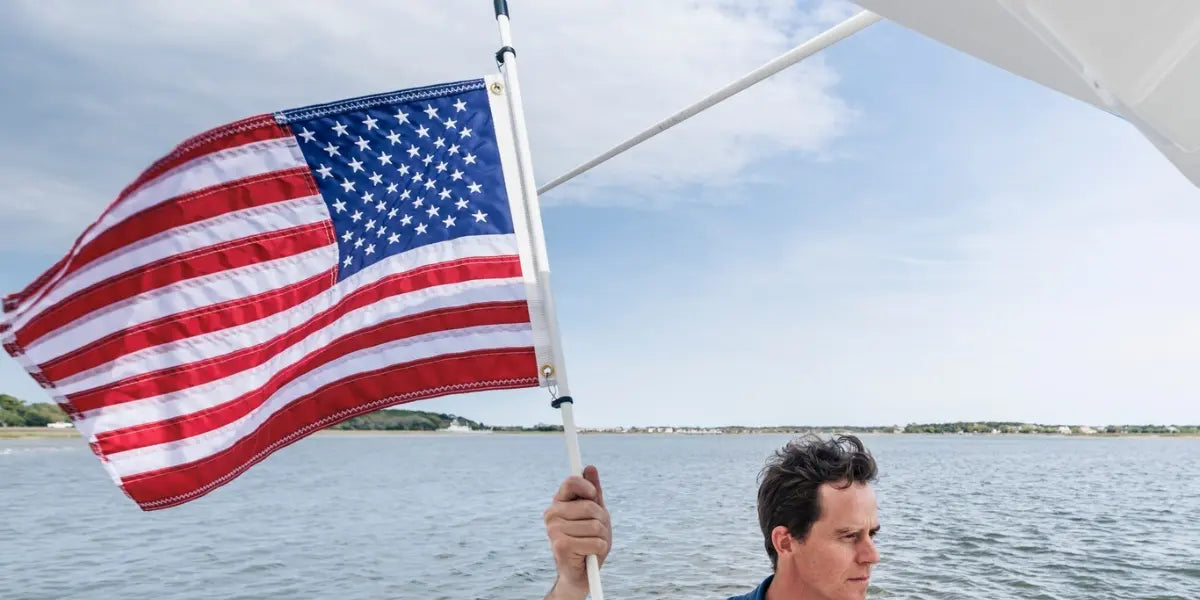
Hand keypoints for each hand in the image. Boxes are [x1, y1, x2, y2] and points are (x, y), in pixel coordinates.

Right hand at [543, 465, 610, 599]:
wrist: (581, 572)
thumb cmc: (589, 540)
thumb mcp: (595, 513)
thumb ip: (593, 491)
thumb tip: (590, 467)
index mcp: (558, 503)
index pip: (571, 482)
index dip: (587, 487)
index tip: (594, 496)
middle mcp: (552, 514)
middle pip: (590, 506)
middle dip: (601, 520)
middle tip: (596, 531)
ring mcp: (554, 530)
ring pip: (595, 525)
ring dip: (602, 537)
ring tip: (592, 544)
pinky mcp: (560, 546)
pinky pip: (595, 541)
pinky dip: (599, 549)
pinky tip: (590, 554)